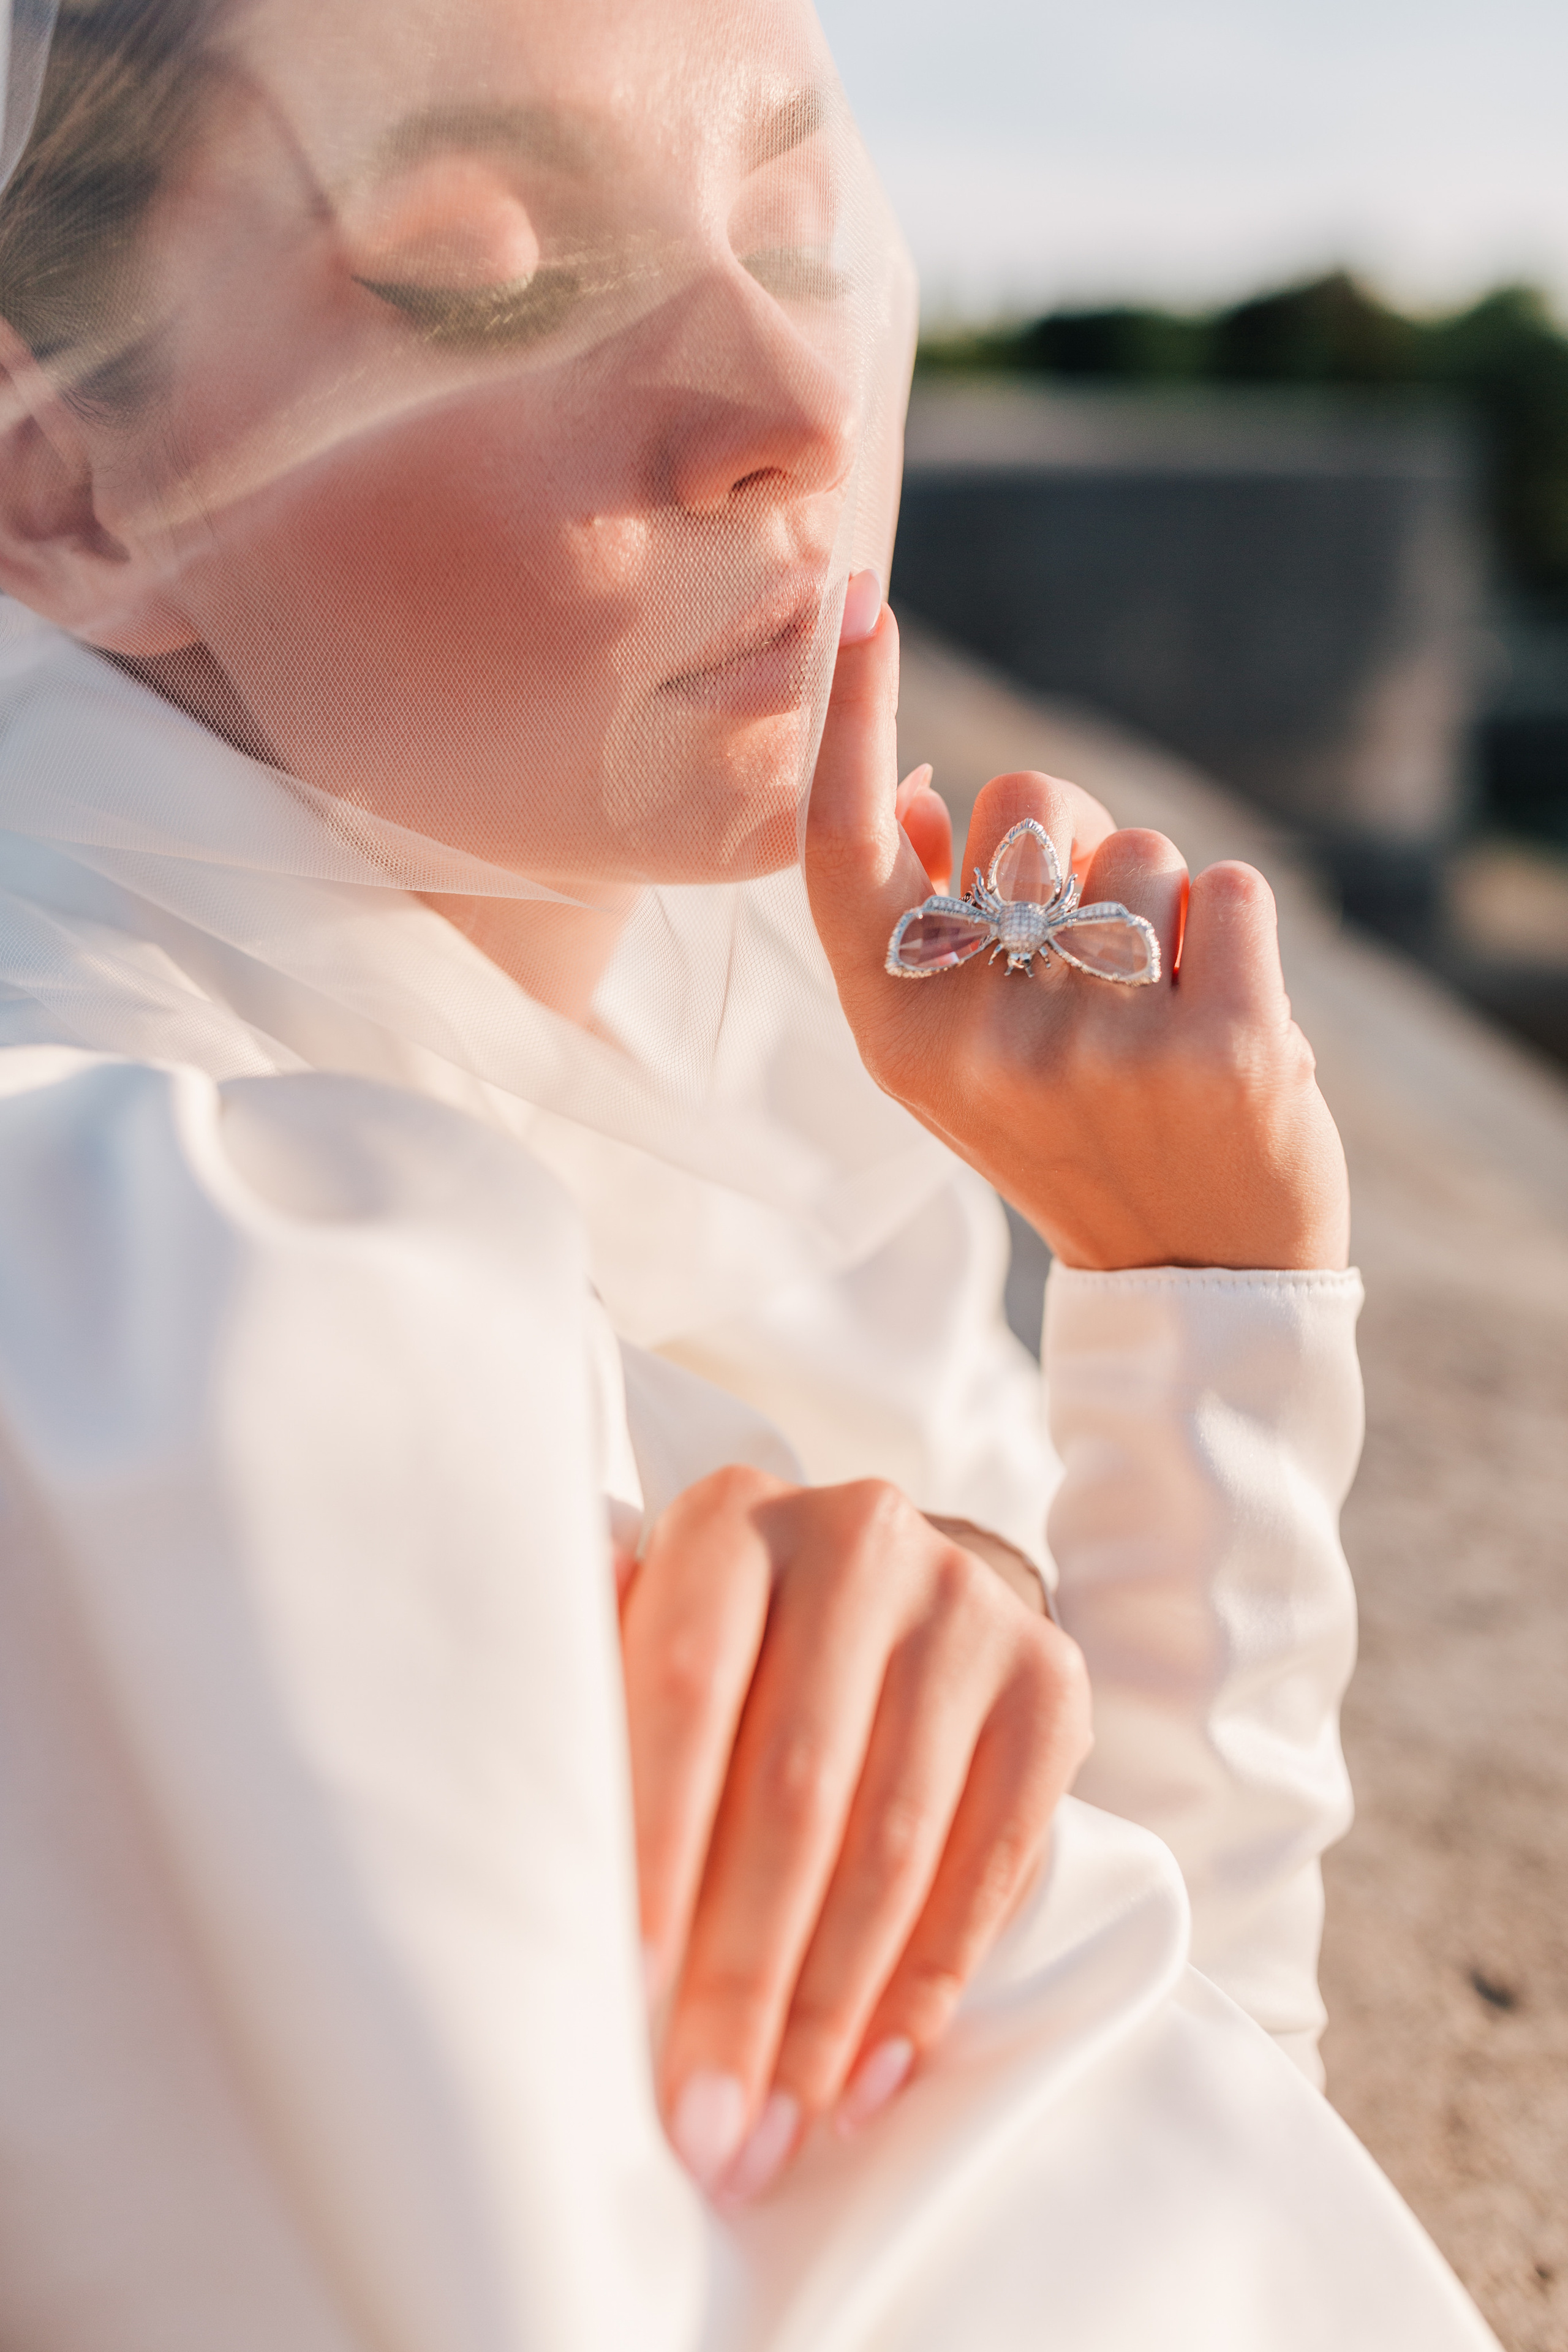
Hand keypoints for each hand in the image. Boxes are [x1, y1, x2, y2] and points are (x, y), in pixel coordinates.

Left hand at [621, 1466, 1089, 2202]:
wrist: (897, 1596)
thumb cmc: (732, 1651)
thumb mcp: (652, 1639)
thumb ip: (592, 1699)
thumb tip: (498, 1802)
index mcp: (733, 1520)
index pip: (686, 1689)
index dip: (654, 1844)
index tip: (622, 1989)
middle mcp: (860, 1538)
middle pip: (795, 1785)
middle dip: (743, 1976)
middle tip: (701, 2121)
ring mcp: (966, 1605)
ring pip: (893, 1838)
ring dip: (830, 2009)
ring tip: (772, 2130)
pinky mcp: (1048, 1681)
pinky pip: (993, 1857)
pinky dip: (930, 1983)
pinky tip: (872, 2077)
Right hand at [805, 580, 1349, 1272]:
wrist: (1193, 1274)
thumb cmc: (1069, 1134)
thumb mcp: (955, 1055)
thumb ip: (920, 931)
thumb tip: (923, 787)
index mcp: (897, 1031)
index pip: (845, 846)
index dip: (851, 720)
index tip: (859, 606)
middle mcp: (979, 1035)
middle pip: (1021, 807)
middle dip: (1069, 835)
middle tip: (1090, 948)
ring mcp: (1101, 1043)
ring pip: (1138, 851)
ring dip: (1161, 906)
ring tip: (1157, 1008)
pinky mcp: (1223, 1045)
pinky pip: (1233, 889)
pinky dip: (1235, 934)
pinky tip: (1220, 1017)